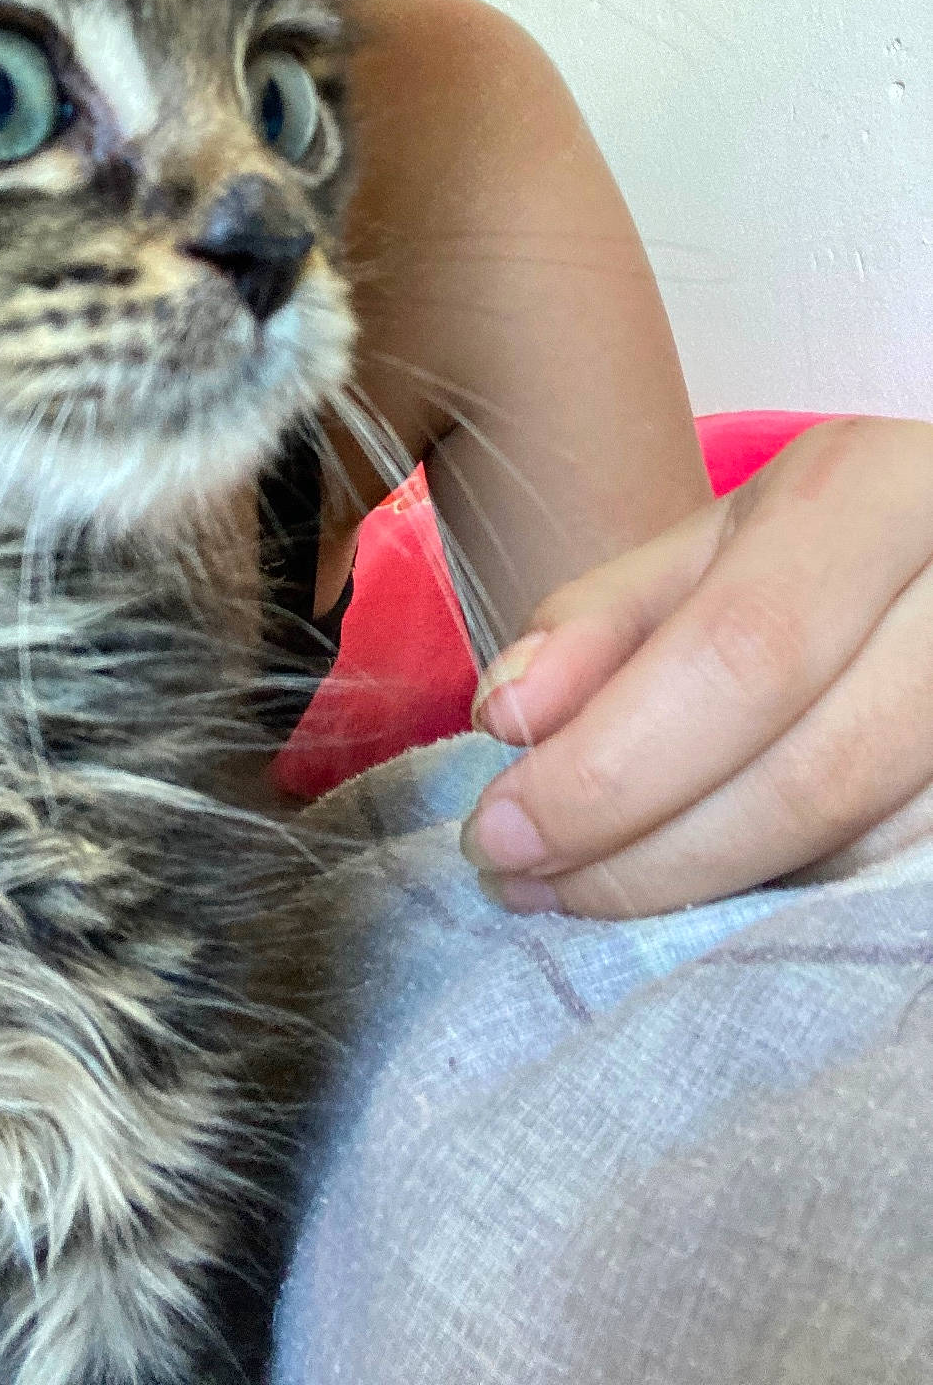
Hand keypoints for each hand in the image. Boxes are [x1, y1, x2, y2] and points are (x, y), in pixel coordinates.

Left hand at [461, 417, 932, 916]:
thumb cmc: (809, 553)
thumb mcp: (704, 549)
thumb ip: (598, 623)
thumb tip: (507, 718)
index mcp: (879, 491)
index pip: (741, 654)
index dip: (609, 765)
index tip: (498, 830)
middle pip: (807, 773)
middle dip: (639, 854)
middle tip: (523, 881)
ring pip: (857, 845)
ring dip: (701, 894)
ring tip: (583, 889)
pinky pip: (890, 878)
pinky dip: (777, 897)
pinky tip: (697, 887)